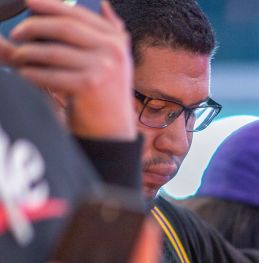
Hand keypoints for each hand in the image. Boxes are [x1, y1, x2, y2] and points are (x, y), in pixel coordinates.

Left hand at [0, 0, 134, 139]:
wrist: (111, 130)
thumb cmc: (102, 94)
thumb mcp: (106, 60)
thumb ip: (96, 34)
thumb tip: (93, 4)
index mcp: (117, 40)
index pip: (78, 14)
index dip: (50, 5)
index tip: (29, 2)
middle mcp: (113, 52)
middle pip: (63, 28)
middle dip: (33, 27)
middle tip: (17, 33)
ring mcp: (103, 69)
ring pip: (52, 51)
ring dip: (28, 53)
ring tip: (19, 57)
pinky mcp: (89, 86)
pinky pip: (49, 74)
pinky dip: (32, 73)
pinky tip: (25, 74)